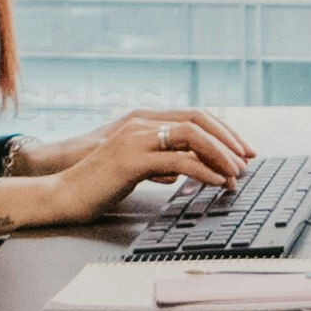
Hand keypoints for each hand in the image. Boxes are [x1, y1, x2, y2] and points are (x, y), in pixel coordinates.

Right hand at [3, 108, 253, 228]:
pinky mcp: (131, 160)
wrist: (63, 194)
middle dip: (229, 139)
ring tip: (236, 175)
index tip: (243, 151)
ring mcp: (135, 139)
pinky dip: (204, 171)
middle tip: (248, 161)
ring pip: (192, 136)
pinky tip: (217, 184)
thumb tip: (176, 174)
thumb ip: (155, 165)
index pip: (194, 117)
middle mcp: (141, 124)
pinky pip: (179, 161)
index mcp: (143, 122)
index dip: (223, 131)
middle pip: (199, 120)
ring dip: (220, 155)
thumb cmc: (96, 185)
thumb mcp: (132, 169)